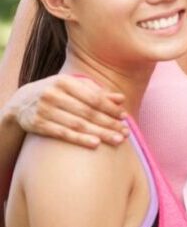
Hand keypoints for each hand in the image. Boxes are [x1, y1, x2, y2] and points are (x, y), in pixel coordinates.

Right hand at [5, 75, 127, 147]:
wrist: (21, 102)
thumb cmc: (57, 92)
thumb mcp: (74, 87)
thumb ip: (97, 92)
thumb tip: (121, 99)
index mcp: (64, 81)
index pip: (93, 97)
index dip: (110, 108)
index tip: (125, 117)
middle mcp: (52, 94)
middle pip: (87, 112)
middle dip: (109, 123)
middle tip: (126, 133)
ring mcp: (43, 109)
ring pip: (77, 124)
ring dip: (99, 133)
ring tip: (117, 140)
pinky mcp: (37, 124)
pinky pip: (62, 134)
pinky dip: (80, 139)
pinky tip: (96, 144)